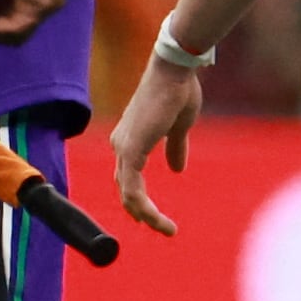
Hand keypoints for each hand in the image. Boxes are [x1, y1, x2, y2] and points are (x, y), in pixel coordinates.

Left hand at [112, 46, 203, 236]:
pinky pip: (133, 189)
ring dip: (146, 215)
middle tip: (162, 227)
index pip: (128, 177)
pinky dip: (144, 207)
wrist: (175, 71)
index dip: (139, 198)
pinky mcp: (131, 150)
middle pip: (125, 189)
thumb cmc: (178, 91)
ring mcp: (124, 148)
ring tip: (166, 229)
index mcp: (130, 139)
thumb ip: (175, 148)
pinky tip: (157, 219)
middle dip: (141, 213)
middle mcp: (121, 145)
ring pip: (128, 194)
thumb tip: (177, 170)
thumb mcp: (179, 126)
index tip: (154, 216)